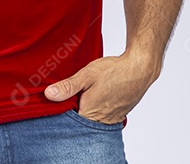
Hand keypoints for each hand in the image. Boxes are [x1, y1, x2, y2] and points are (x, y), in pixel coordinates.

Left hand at [44, 51, 160, 124]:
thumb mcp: (87, 75)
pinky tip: (96, 95)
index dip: (61, 110)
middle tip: (73, 93)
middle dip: (74, 109)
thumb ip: (68, 86)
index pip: (68, 121)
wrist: (139, 68)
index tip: (58, 98)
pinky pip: (102, 116)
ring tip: (85, 93)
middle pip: (80, 121)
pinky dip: (97, 108)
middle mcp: (100, 121)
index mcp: (89, 114)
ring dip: (86, 108)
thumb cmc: (114, 71)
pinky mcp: (118, 115)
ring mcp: (111, 120)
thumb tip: (49, 94)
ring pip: (91, 119)